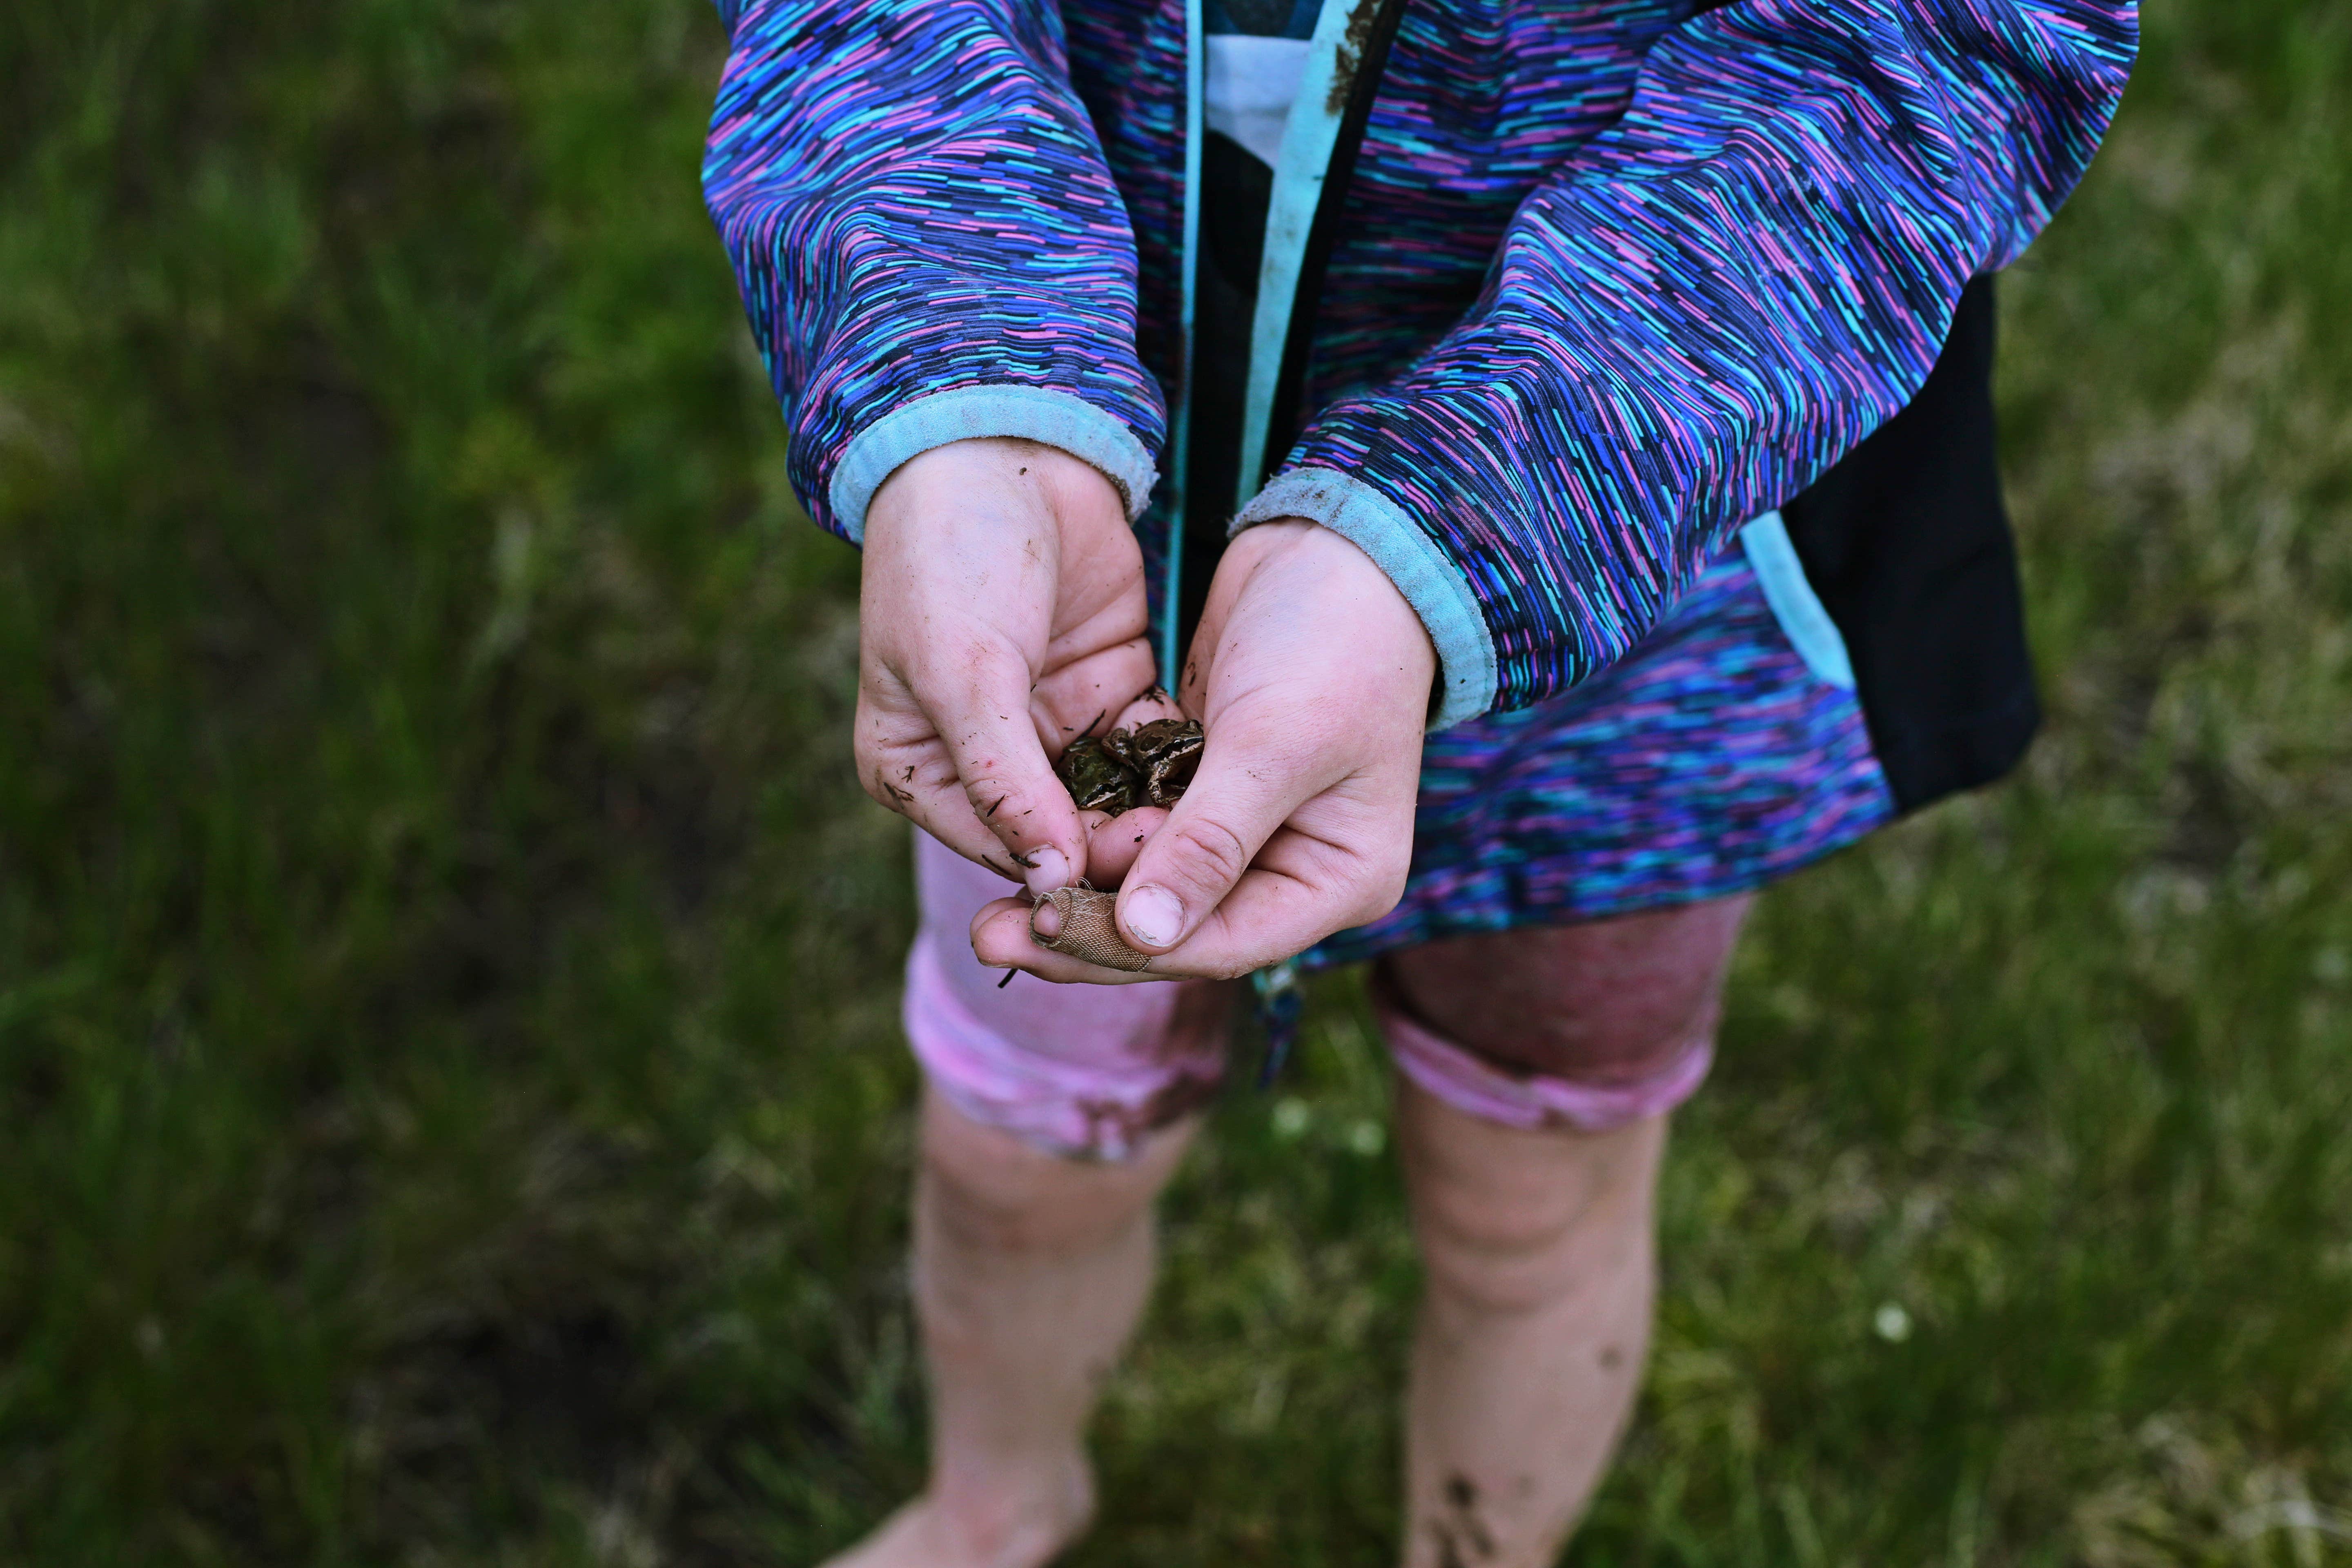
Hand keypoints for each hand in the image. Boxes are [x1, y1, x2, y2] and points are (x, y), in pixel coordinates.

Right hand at [856, 438, 1164, 893]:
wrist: (1003, 447)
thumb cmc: (952, 557)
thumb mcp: (964, 672)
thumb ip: (1003, 778)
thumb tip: (1046, 877)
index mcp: (916, 766)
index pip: (994, 845)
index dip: (1055, 876)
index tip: (1119, 897)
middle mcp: (983, 759)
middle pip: (1056, 833)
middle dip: (1113, 853)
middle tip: (1176, 869)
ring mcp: (1050, 724)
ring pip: (1109, 799)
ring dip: (1154, 818)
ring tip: (1205, 836)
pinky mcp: (1108, 686)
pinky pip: (1147, 749)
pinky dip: (1179, 768)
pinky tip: (1224, 787)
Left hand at [973, 519, 1435, 980]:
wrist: (1339, 547)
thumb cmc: (1333, 641)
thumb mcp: (1274, 744)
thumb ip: (1209, 844)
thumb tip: (1144, 938)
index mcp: (1336, 880)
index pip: (1221, 944)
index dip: (1126, 949)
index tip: (1042, 932)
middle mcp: (1292, 871)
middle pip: (1175, 928)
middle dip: (1085, 934)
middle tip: (989, 935)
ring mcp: (1245, 831)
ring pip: (1145, 884)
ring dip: (1075, 889)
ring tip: (989, 908)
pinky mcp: (1203, 784)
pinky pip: (1136, 829)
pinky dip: (1086, 836)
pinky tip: (1025, 841)